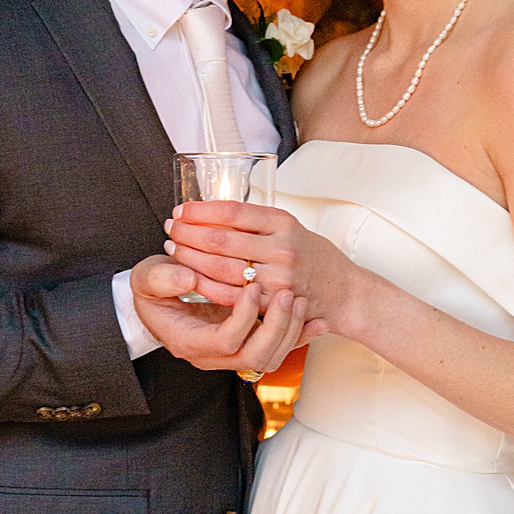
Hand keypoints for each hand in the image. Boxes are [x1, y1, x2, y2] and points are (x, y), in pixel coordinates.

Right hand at [129, 254, 324, 374]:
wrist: (157, 299)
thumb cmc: (152, 290)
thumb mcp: (146, 280)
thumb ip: (162, 279)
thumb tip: (188, 276)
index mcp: (189, 341)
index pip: (225, 341)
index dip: (243, 316)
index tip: (251, 285)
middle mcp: (212, 355)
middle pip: (256, 357)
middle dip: (276, 327)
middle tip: (286, 294)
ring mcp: (231, 353)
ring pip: (271, 358)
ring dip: (290, 330)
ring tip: (299, 299)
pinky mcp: (246, 344)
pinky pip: (278, 349)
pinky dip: (299, 335)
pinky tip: (316, 319)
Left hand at [163, 200, 362, 334]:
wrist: (343, 292)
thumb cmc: (312, 256)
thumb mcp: (288, 226)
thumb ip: (254, 221)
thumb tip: (209, 211)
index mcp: (283, 222)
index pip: (232, 212)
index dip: (200, 210)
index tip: (181, 210)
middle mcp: (280, 248)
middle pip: (220, 240)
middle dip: (187, 233)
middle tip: (170, 229)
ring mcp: (276, 278)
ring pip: (220, 268)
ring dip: (189, 258)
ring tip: (173, 249)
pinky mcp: (270, 303)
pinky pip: (228, 295)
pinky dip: (204, 284)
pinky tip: (189, 276)